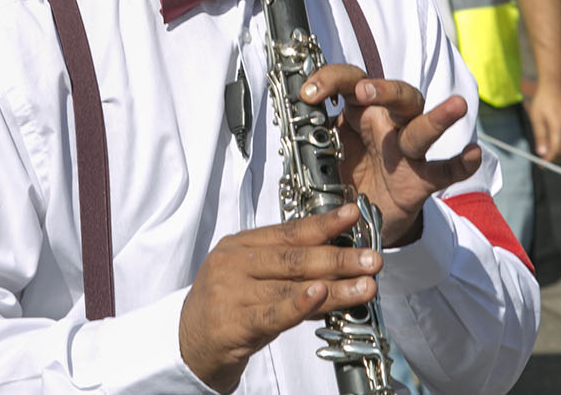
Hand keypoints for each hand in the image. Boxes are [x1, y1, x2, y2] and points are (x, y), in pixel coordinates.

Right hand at [178, 205, 380, 392]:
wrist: (188, 345)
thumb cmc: (226, 309)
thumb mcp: (251, 279)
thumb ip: (287, 271)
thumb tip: (337, 267)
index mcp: (239, 245)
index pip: (288, 232)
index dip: (323, 223)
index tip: (353, 216)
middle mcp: (234, 263)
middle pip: (294, 257)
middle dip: (339, 257)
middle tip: (372, 259)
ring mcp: (231, 292)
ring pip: (291, 286)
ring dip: (335, 287)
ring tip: (365, 285)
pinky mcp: (232, 323)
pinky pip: (272, 313)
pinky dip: (299, 304)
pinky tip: (321, 296)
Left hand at [299, 64, 481, 248]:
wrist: (360, 217)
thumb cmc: (345, 172)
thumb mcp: (324, 148)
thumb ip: (313, 129)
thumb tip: (292, 110)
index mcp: (360, 112)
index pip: (351, 81)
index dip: (330, 80)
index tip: (309, 94)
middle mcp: (387, 124)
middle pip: (396, 95)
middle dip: (383, 90)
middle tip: (365, 92)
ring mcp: (407, 152)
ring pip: (423, 128)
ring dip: (439, 118)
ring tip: (457, 104)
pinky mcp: (421, 180)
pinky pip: (444, 171)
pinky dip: (461, 163)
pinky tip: (473, 154)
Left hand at [526, 82, 560, 162]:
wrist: (556, 86)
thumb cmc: (543, 101)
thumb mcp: (536, 118)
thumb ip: (540, 136)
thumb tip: (541, 153)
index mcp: (558, 127)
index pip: (556, 151)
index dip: (549, 161)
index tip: (542, 165)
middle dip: (556, 159)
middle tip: (545, 160)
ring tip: (551, 152)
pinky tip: (558, 143)